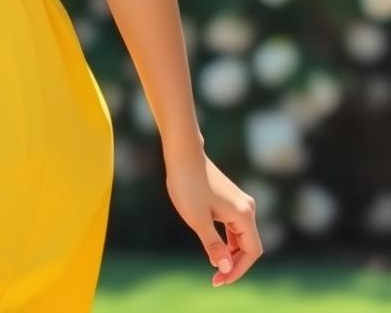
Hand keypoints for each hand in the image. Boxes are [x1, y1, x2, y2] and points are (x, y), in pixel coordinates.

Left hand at [164, 149, 263, 286]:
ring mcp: (240, 203)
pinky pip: (234, 227)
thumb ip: (213, 244)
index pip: (252, 252)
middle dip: (234, 264)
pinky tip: (213, 247)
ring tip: (213, 267)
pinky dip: (227, 240)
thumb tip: (225, 267)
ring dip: (230, 253)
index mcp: (244, 214)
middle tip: (215, 278)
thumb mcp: (197, 219)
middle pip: (249, 246)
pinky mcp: (230, 199)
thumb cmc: (187, 184)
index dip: (238, 270)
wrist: (182, 153)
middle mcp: (247, 208)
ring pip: (241, 237)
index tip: (219, 280)